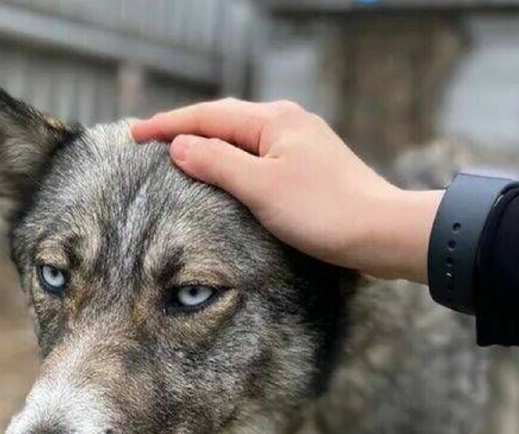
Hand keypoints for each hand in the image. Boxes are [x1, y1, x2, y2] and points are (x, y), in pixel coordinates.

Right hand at [130, 99, 441, 282]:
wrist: (382, 233)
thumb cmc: (324, 212)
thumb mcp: (260, 188)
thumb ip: (216, 164)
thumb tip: (180, 146)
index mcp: (273, 120)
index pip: (207, 115)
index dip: (168, 125)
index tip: (135, 134)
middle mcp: (288, 122)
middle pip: (225, 120)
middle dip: (186, 129)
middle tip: (150, 141)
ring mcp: (302, 143)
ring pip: (243, 138)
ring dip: (210, 144)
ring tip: (180, 155)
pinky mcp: (312, 166)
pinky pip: (260, 155)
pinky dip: (233, 160)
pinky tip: (227, 175)